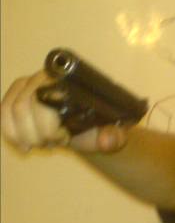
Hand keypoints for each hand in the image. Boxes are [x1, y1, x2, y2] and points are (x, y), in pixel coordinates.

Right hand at [1, 71, 127, 152]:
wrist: (88, 128)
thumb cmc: (99, 127)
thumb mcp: (112, 133)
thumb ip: (114, 137)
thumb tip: (108, 141)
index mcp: (71, 83)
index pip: (45, 98)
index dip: (47, 125)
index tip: (63, 137)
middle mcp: (47, 77)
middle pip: (24, 106)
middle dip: (36, 133)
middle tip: (53, 143)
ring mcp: (29, 84)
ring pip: (9, 109)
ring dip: (23, 134)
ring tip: (41, 143)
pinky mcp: (16, 94)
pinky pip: (3, 112)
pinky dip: (10, 133)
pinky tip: (24, 145)